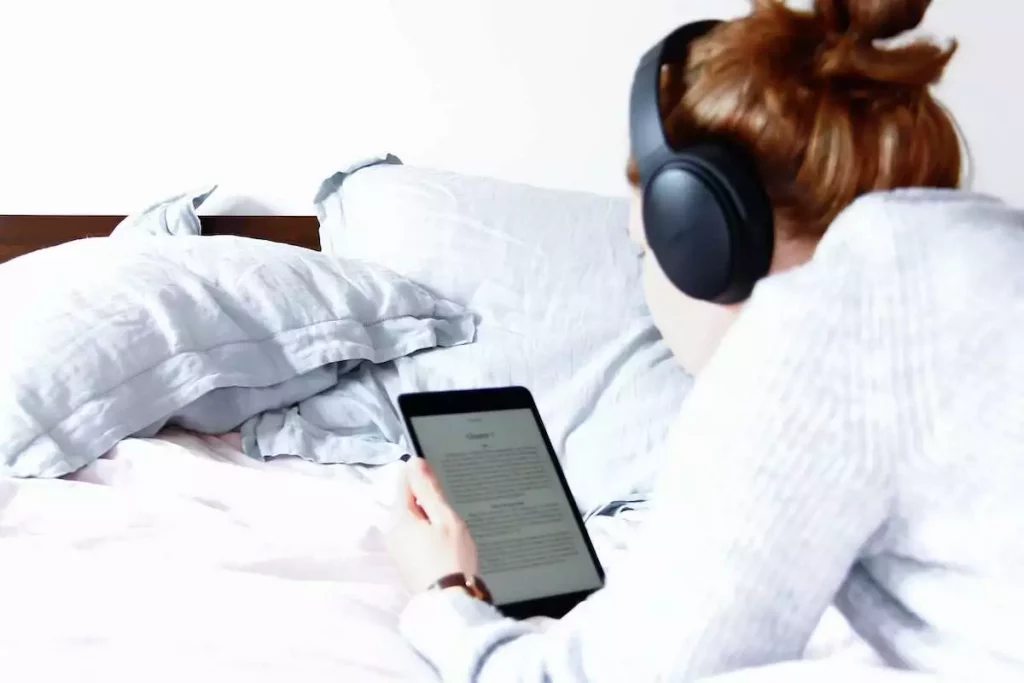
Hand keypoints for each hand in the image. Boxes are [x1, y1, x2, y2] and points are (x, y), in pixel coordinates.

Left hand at [385, 457, 479, 592]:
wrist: (449, 603)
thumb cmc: (451, 558)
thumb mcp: (445, 518)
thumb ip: (428, 490)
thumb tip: (414, 462)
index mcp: (398, 517)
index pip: (404, 481)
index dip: (423, 476)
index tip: (441, 483)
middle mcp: (391, 531)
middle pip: (407, 501)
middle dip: (427, 500)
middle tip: (451, 514)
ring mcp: (396, 548)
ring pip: (412, 519)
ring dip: (429, 518)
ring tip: (450, 531)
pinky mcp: (404, 561)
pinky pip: (414, 536)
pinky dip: (427, 534)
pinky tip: (444, 544)